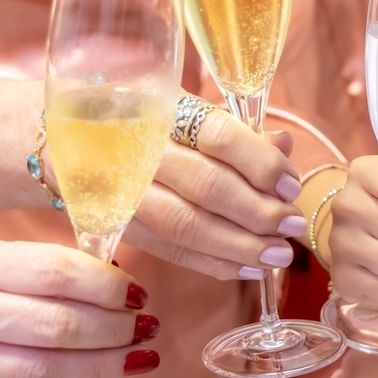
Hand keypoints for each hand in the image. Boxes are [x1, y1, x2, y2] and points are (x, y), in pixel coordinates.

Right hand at [0, 231, 159, 377]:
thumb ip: (38, 265)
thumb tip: (112, 281)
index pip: (57, 274)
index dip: (107, 286)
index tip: (137, 291)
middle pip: (59, 327)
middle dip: (116, 329)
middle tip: (147, 326)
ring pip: (47, 372)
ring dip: (105, 368)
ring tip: (142, 359)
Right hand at [124, 108, 307, 279]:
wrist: (84, 143)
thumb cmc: (154, 125)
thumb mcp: (194, 114)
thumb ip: (240, 131)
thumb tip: (283, 146)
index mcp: (163, 108)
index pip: (219, 135)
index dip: (261, 164)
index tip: (291, 186)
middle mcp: (138, 148)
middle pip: (207, 186)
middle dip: (258, 212)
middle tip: (292, 226)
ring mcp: (123, 190)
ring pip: (187, 225)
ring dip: (240, 245)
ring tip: (278, 255)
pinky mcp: (119, 225)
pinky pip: (171, 250)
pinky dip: (214, 264)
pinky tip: (249, 269)